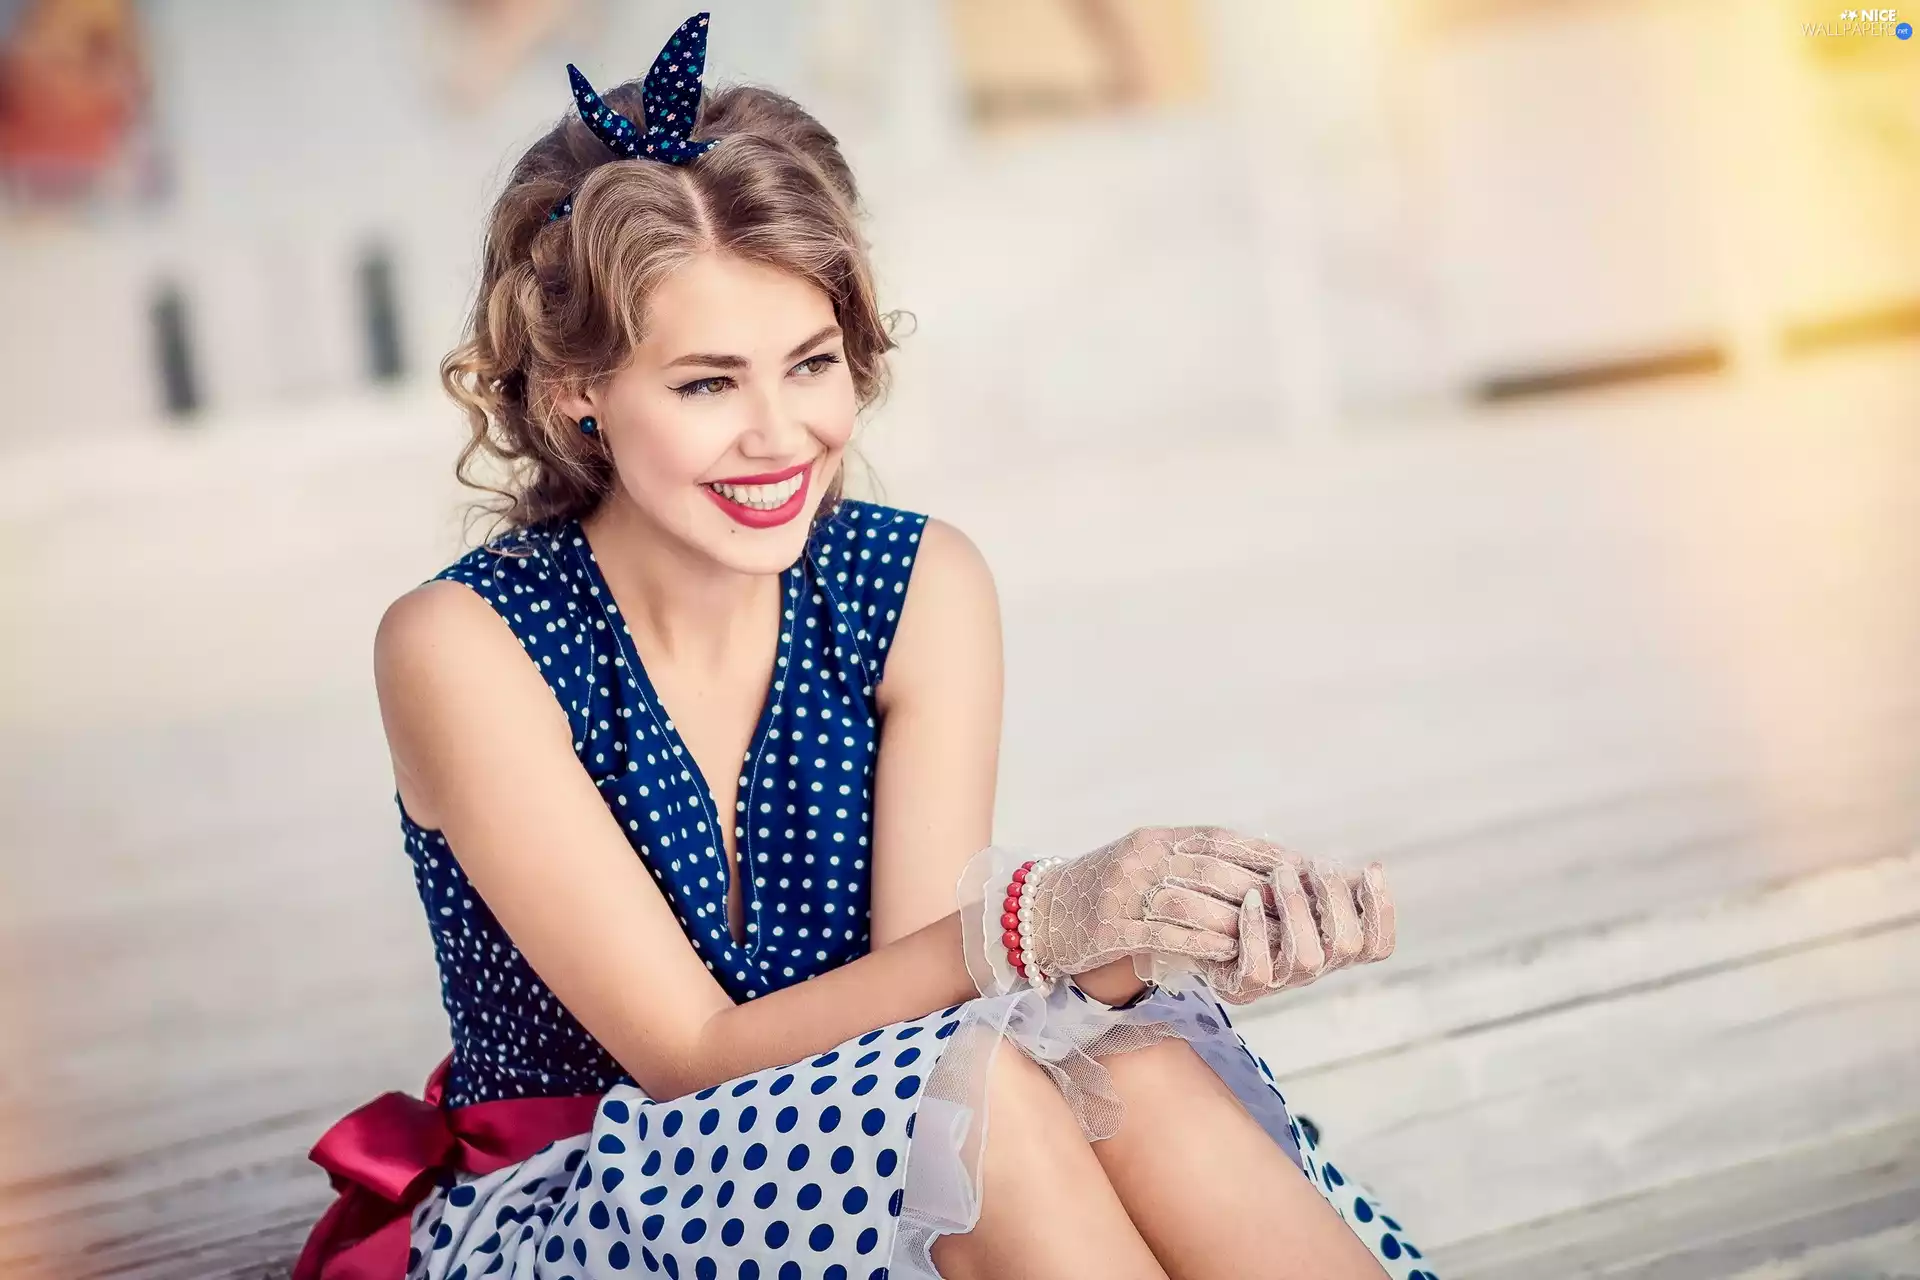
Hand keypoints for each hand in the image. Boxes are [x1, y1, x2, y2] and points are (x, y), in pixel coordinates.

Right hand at [1020, 825, 1303, 981]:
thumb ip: (1190, 862)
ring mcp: (1123, 890)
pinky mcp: (1109, 926)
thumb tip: (1256, 871)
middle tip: (1295, 911)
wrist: (1039, 912)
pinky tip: (1224, 953)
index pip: (1220, 839)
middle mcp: (1141, 856)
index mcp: (1155, 838)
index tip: (1301, 869)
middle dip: (1258, 890)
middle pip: (1211, 868)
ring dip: (1232, 921)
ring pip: (1189, 901)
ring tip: (1265, 937)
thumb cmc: (1105, 890)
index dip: (1263, 854)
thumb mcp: (1146, 861)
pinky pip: (1162, 933)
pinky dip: (1198, 943)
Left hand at [1150, 832, 1395, 1004]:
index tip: (1371, 867)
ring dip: (1297, 907)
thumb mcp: (1289, 884)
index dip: (1382, 910)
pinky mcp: (1240, 988)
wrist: (1185, 918)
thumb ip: (1323, 882)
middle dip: (1333, 897)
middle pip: (1348, 946)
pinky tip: (1249, 900)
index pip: (1377, 945)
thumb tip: (1367, 871)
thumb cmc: (1246, 896)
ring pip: (1308, 958)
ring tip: (1281, 874)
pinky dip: (1257, 930)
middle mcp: (1312, 968)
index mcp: (1331, 945)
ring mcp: (1278, 981)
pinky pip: (1259, 969)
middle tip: (1312, 865)